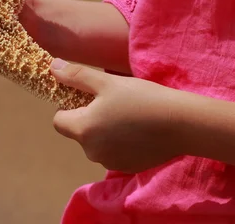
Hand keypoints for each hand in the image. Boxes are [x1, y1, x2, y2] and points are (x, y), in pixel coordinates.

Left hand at [50, 58, 182, 172]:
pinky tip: (139, 130)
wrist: (181, 124)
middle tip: (111, 102)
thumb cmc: (141, 98)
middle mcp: (91, 152)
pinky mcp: (128, 167)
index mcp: (83, 130)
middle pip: (79, 132)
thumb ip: (76, 76)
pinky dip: (120, 142)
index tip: (87, 97)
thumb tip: (53, 68)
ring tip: (127, 115)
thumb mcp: (106, 82)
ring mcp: (110, 163)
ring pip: (97, 143)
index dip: (68, 107)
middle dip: (88, 118)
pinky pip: (114, 152)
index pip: (58, 120)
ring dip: (104, 131)